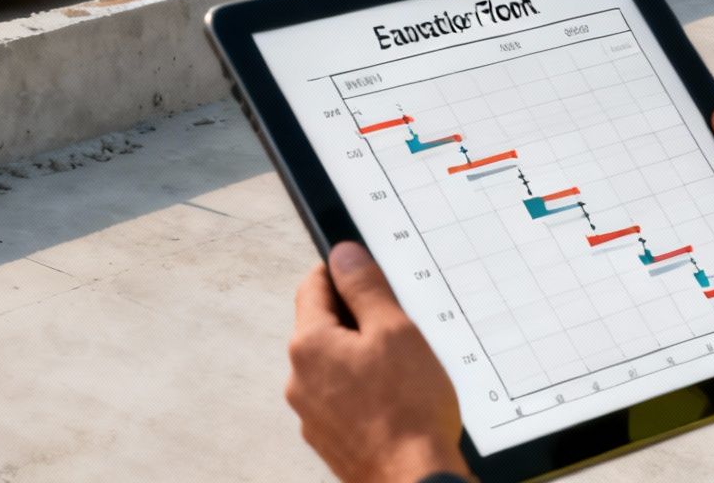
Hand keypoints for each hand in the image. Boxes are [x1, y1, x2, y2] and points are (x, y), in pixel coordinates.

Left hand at [287, 242, 470, 482]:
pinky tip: (395, 400)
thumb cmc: (408, 412)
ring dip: (362, 357)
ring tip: (402, 371)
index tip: (369, 276)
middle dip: (358, 320)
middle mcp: (299, 379)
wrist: (414, 481)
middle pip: (322, 326)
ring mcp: (311, 413)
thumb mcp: (395, 330)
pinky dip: (363, 391)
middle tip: (398, 330)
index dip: (343, 274)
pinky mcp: (329, 438)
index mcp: (309, 345)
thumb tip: (343, 253)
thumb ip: (364, 287)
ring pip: (333, 364)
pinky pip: (341, 398)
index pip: (313, 285)